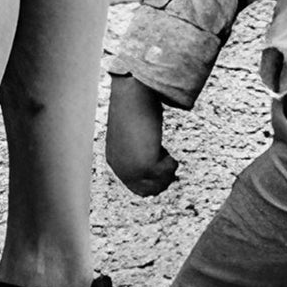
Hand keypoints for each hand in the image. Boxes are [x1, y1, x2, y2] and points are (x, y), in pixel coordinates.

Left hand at [104, 75, 178, 196]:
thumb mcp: (135, 131)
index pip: (135, 185)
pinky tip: (165, 149)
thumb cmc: (134, 107)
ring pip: (157, 186)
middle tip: (170, 162)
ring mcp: (131, 169)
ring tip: (167, 155)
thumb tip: (157, 155)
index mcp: (115, 161)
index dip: (153, 178)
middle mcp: (120, 169)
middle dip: (162, 180)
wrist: (131, 96)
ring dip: (167, 172)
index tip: (163, 162)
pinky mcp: (144, 166)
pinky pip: (165, 174)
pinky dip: (170, 164)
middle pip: (146, 190)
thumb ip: (140, 145)